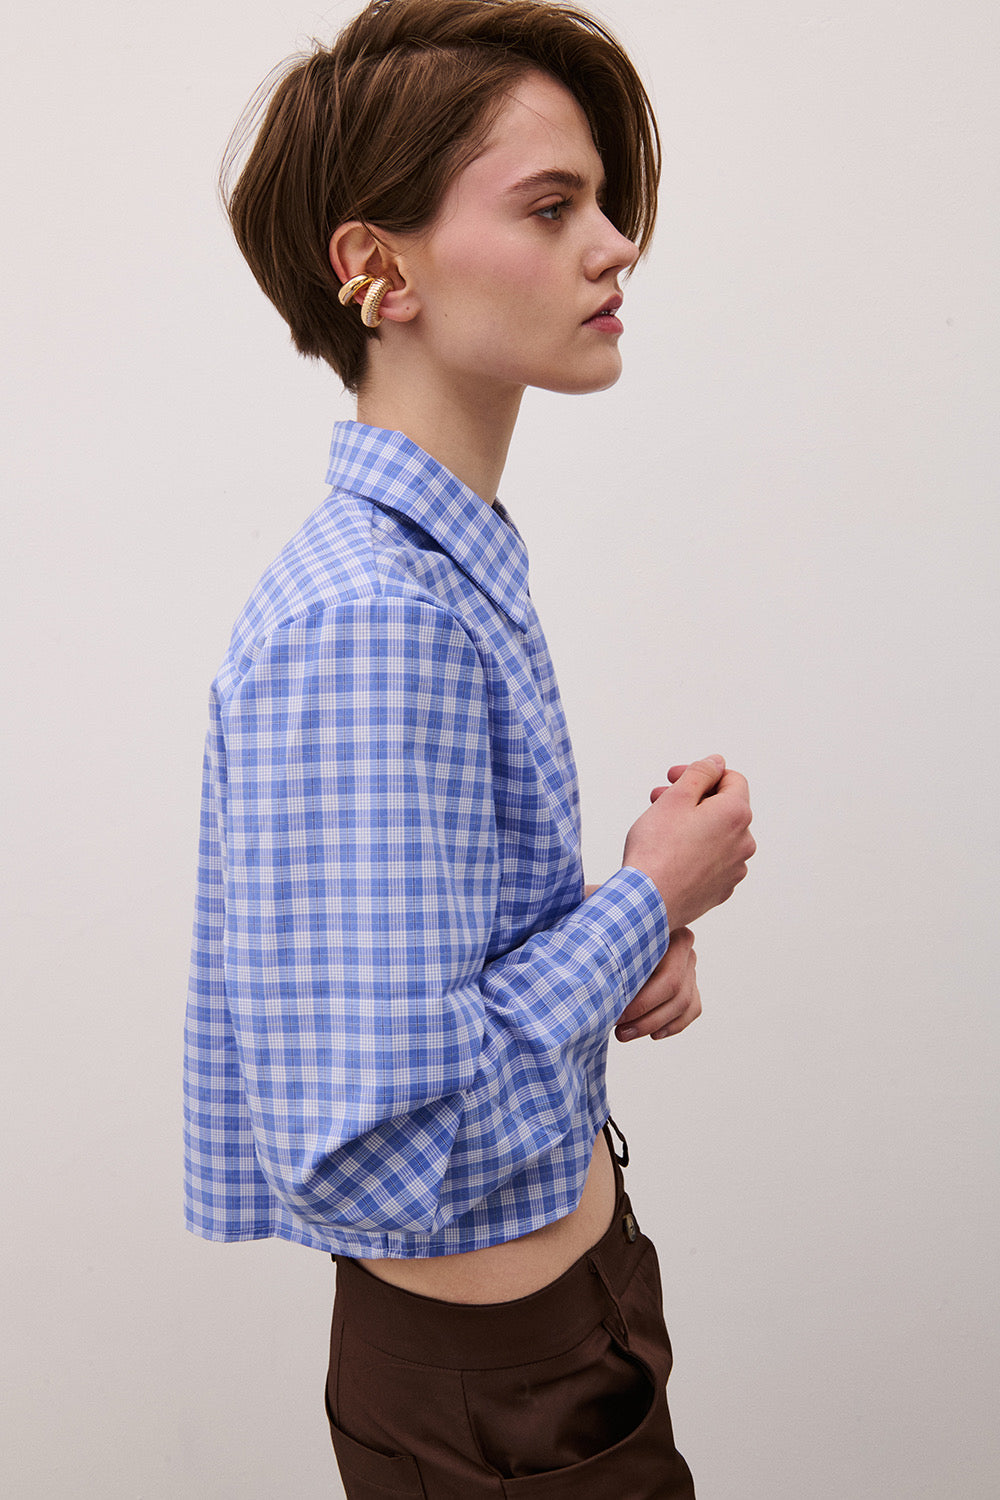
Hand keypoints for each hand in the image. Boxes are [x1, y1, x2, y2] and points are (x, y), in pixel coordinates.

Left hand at [614, 927, 700, 1040]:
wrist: (623, 931)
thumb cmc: (615, 939)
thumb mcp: (617, 946)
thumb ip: (618, 964)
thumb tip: (606, 996)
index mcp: (670, 934)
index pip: (667, 978)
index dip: (642, 1003)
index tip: (616, 1015)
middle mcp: (685, 950)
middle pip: (676, 992)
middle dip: (647, 1018)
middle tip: (620, 1032)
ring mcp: (691, 967)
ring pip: (685, 1004)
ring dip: (655, 1024)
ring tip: (626, 1034)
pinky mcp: (692, 985)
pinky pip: (692, 1010)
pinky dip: (673, 1025)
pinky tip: (654, 1034)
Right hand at [621, 754, 755, 929]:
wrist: (647, 902)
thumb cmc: (657, 850)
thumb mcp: (676, 798)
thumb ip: (700, 773)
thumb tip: (716, 763)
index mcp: (736, 814)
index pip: (731, 779)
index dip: (701, 773)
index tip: (674, 779)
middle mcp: (744, 842)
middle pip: (723, 807)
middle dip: (693, 799)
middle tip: (659, 799)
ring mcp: (735, 869)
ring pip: (717, 835)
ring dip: (694, 825)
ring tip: (662, 829)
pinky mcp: (721, 889)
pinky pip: (713, 860)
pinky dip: (696, 852)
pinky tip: (671, 855)